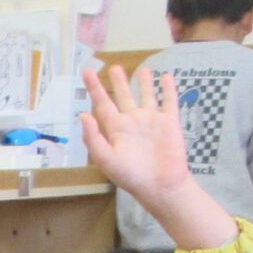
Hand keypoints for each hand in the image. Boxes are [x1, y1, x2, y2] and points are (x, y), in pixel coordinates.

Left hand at [82, 63, 191, 198]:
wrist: (160, 185)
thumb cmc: (131, 176)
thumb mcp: (106, 159)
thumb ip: (93, 138)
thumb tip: (83, 115)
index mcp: (116, 129)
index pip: (102, 104)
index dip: (94, 88)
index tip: (87, 72)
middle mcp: (133, 122)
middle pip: (123, 96)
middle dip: (119, 82)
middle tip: (114, 67)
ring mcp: (151, 121)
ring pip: (146, 95)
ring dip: (144, 83)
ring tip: (143, 69)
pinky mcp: (169, 122)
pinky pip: (169, 101)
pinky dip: (168, 89)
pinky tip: (166, 77)